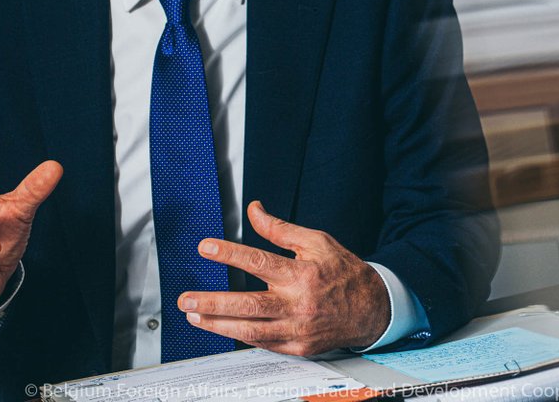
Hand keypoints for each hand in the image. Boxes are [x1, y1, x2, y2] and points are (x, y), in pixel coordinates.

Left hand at [178, 201, 390, 355]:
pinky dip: (241, 337)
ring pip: (251, 331)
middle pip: (248, 305)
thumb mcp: (315, 241)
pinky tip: (222, 329)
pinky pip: (264, 344)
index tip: (205, 247)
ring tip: (194, 316)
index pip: (259, 261)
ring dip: (218, 324)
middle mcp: (298, 304)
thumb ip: (280, 229)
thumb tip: (254, 210)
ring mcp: (298, 329)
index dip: (230, 253)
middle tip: (185, 299)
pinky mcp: (298, 347)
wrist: (372, 309)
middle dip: (212, 303)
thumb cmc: (343, 272)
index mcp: (302, 274)